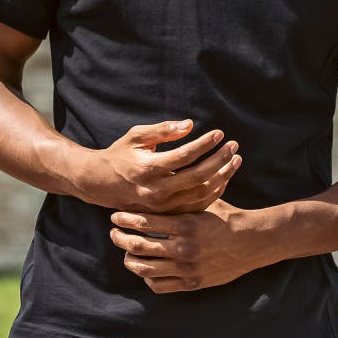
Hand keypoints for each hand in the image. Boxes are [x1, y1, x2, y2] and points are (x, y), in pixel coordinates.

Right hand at [78, 120, 241, 213]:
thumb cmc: (121, 154)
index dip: (205, 144)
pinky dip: (213, 192)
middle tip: (234, 145)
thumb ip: (163, 130)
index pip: (185, 156)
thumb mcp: (137, 136)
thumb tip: (190, 124)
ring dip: (222, 176)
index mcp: (149, 169)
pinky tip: (224, 177)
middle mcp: (156, 190)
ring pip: (200, 193)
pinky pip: (196, 205)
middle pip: (198, 176)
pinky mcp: (166, 213)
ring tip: (235, 159)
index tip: (219, 133)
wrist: (102, 184)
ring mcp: (162, 205)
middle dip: (220, 159)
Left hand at [109, 198, 262, 293]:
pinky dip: (147, 277)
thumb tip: (158, 180)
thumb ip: (180, 196)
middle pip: (139, 246)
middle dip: (120, 238)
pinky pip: (159, 285)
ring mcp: (186, 268)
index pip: (144, 222)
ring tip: (125, 252)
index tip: (115, 215)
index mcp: (185, 224)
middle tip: (113, 233)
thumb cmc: (226, 216)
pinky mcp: (191, 283)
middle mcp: (183, 247)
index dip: (125, 218)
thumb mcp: (203, 201)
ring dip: (129, 259)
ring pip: (144, 268)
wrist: (251, 242)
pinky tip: (145, 268)